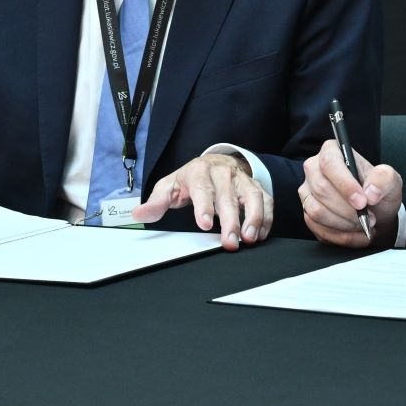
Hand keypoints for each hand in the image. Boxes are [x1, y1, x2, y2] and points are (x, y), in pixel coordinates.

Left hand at [129, 154, 270, 249]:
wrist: (214, 162)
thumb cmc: (190, 178)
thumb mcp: (170, 186)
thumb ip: (156, 202)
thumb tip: (138, 215)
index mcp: (199, 172)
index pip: (202, 189)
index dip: (204, 206)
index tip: (205, 224)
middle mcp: (223, 174)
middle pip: (228, 197)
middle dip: (231, 221)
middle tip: (230, 242)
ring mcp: (242, 180)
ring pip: (253, 197)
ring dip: (254, 218)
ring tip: (251, 238)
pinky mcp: (256, 188)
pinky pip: (267, 201)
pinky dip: (267, 218)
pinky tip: (262, 234)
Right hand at [300, 139, 399, 249]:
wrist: (375, 213)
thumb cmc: (378, 192)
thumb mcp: (390, 182)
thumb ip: (384, 179)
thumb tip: (370, 192)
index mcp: (332, 151)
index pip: (330, 163)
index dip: (345, 184)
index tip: (362, 202)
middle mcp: (314, 169)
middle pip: (322, 189)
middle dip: (348, 209)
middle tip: (369, 217)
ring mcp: (307, 191)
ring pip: (317, 210)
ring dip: (344, 224)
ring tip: (363, 225)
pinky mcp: (306, 212)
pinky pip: (316, 227)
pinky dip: (340, 235)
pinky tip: (354, 234)